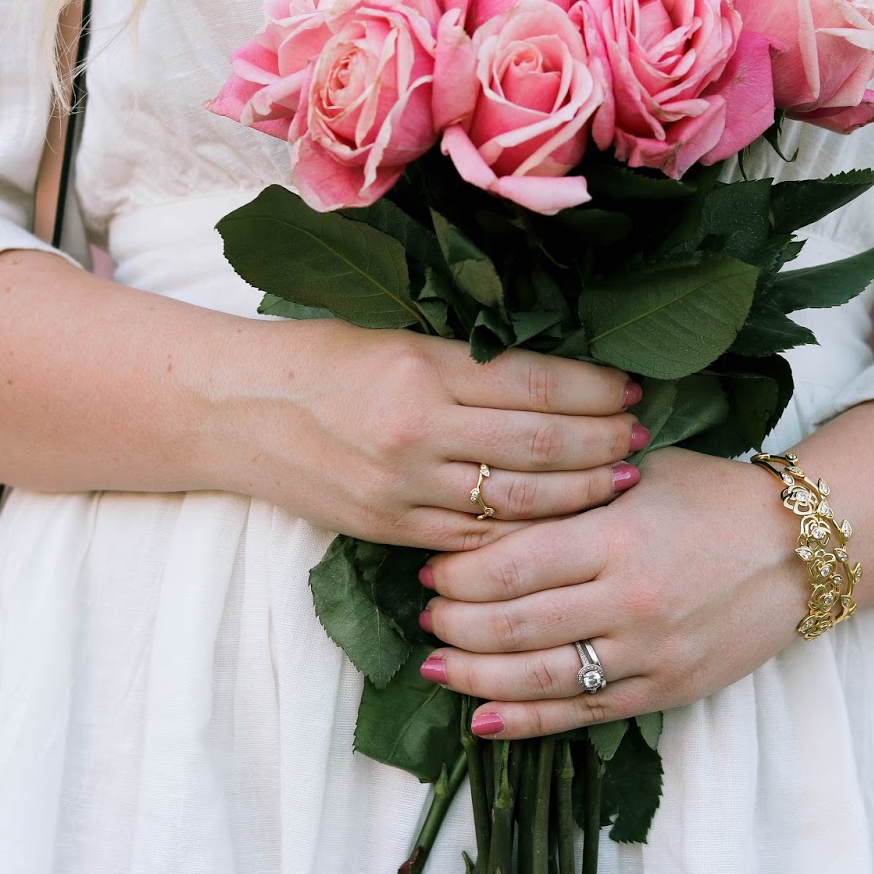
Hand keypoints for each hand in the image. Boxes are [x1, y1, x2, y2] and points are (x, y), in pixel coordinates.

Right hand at [238, 317, 648, 551]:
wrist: (234, 409)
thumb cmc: (319, 358)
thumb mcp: (395, 334)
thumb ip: (469, 356)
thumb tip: (559, 372)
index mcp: (423, 364)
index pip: (537, 382)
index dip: (597, 390)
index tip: (632, 389)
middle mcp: (417, 427)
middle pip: (541, 443)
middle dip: (603, 442)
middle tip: (639, 437)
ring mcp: (403, 486)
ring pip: (519, 500)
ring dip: (580, 492)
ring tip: (618, 479)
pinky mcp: (389, 527)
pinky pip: (476, 540)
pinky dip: (527, 535)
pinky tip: (561, 524)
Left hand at [414, 447, 806, 736]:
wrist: (800, 547)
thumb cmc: (710, 496)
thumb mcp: (638, 475)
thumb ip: (568, 493)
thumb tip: (487, 510)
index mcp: (617, 536)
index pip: (510, 566)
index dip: (456, 574)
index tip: (429, 569)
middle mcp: (630, 600)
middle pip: (514, 625)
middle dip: (454, 624)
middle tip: (427, 614)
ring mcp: (649, 653)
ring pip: (540, 678)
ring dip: (476, 677)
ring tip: (438, 667)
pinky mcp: (665, 690)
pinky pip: (583, 715)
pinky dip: (526, 721)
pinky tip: (482, 718)